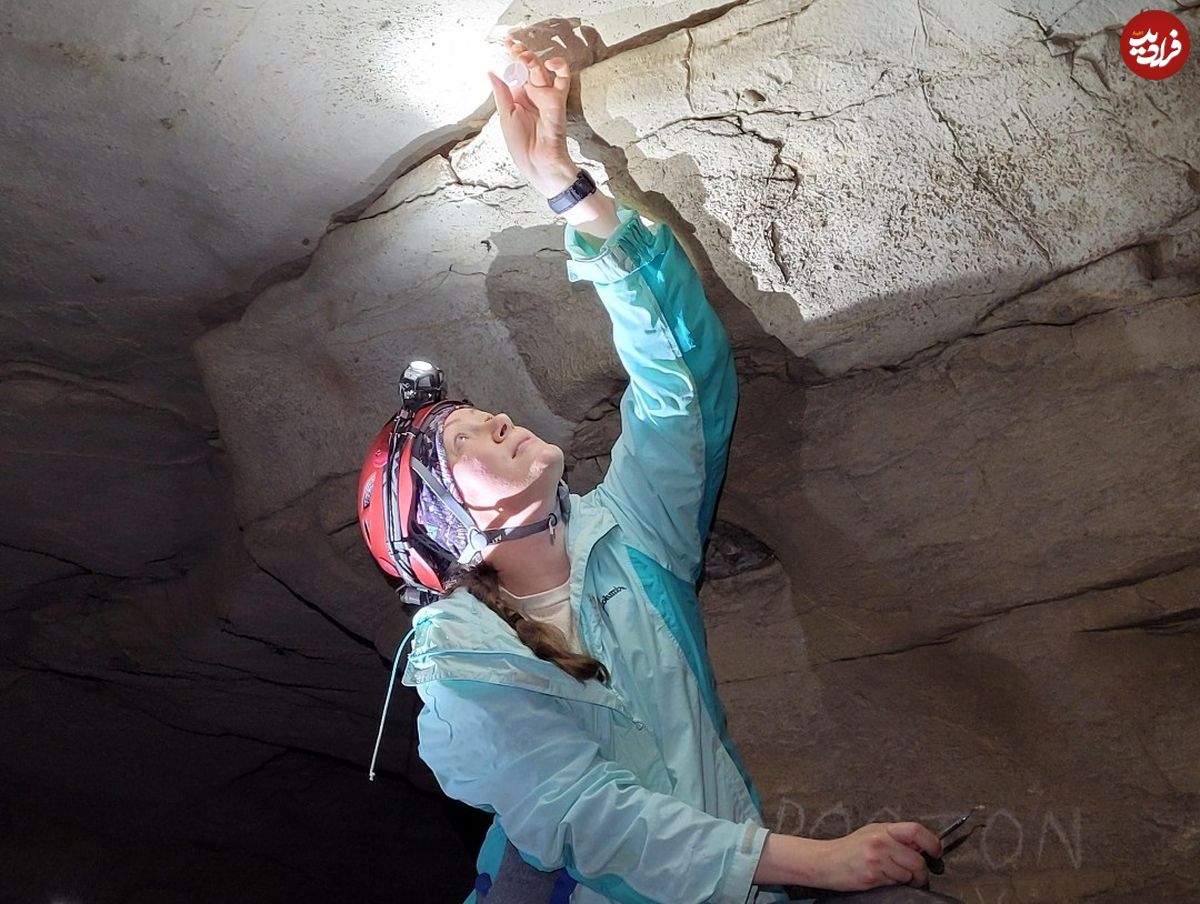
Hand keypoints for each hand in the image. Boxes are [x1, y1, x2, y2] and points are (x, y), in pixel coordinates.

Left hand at [486, 35, 578, 198]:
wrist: (537, 163)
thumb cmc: (521, 145)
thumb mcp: (505, 116)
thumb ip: (501, 92)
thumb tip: (491, 72)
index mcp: (518, 98)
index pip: (514, 72)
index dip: (510, 57)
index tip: (506, 43)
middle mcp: (532, 94)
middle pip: (527, 67)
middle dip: (520, 53)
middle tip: (513, 46)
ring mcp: (546, 95)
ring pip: (540, 68)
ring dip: (531, 59)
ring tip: (522, 56)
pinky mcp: (558, 100)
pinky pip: (562, 78)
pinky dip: (560, 66)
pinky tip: (550, 62)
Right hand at [812, 822, 942, 890]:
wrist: (826, 861)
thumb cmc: (850, 849)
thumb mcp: (873, 834)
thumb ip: (896, 837)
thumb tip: (921, 847)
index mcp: (883, 829)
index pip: (916, 830)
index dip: (932, 843)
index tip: (936, 852)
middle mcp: (881, 842)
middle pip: (917, 860)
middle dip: (921, 873)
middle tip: (918, 876)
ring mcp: (876, 859)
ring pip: (908, 875)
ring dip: (906, 880)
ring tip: (893, 876)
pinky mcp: (872, 876)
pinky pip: (895, 883)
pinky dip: (894, 884)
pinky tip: (882, 878)